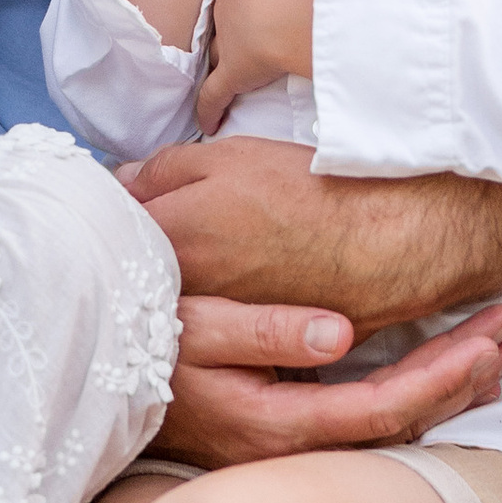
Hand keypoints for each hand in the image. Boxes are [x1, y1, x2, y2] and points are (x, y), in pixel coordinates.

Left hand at [120, 134, 410, 313]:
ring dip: (182, 280)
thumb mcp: (228, 157)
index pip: (114, 228)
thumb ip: (163, 170)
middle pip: (141, 273)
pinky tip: (244, 284)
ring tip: (217, 254)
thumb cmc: (310, 192)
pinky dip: (221, 307)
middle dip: (144, 251)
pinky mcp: (252, 346)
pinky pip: (219, 325)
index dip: (123, 211)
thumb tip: (122, 182)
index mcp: (169, 241)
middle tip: (171, 226)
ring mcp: (218, 326)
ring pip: (179, 301)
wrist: (387, 245)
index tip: (133, 199)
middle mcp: (184, 294)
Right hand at [160, 298, 501, 466]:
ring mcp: (293, 446)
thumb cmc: (144, 344)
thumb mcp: (195, 327)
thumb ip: (265, 329)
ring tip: (499, 350)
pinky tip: (444, 373)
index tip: (491, 337)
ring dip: (449, 385)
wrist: (96, 383)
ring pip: (393, 424)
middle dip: (466, 376)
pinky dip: (417, 389)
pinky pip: (372, 417)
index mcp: (280, 422)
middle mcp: (295, 447)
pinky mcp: (289, 432)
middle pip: (404, 420)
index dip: (446, 373)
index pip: (387, 404)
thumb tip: (340, 332)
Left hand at [197, 0, 330, 132]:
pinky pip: (216, 93)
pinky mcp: (237, 72)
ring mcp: (230, 39)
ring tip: (213, 62)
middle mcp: (228, 3)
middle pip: (217, 6)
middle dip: (220, 11)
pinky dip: (210, 108)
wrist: (296, 7)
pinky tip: (206, 123)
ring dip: (214, 56)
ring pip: (213, 48)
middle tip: (224, 15)